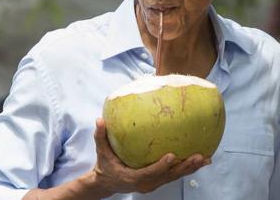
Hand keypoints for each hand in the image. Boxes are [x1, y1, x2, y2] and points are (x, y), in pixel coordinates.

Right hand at [87, 118, 211, 195]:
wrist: (107, 183)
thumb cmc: (105, 166)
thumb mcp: (101, 152)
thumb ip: (100, 137)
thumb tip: (100, 120)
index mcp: (133, 177)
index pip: (149, 173)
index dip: (161, 166)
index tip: (172, 156)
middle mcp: (146, 184)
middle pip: (168, 177)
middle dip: (184, 167)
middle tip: (199, 157)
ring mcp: (153, 184)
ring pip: (174, 177)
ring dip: (190, 169)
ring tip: (206, 159)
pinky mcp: (157, 181)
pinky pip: (174, 175)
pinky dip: (187, 168)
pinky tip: (200, 160)